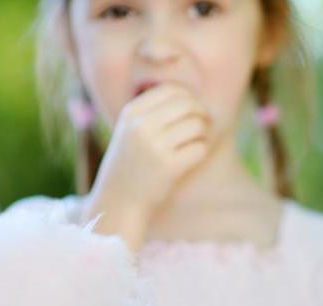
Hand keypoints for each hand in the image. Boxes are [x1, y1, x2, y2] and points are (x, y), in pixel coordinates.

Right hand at [88, 83, 210, 225]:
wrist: (119, 199)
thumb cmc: (131, 162)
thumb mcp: (131, 130)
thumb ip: (153, 111)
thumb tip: (192, 97)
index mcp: (131, 112)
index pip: (171, 90)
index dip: (190, 97)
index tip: (194, 110)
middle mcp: (141, 126)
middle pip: (188, 104)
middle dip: (202, 113)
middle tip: (203, 125)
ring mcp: (155, 146)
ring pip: (197, 125)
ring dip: (203, 133)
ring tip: (195, 143)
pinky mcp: (169, 167)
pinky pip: (200, 148)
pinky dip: (201, 151)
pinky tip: (192, 157)